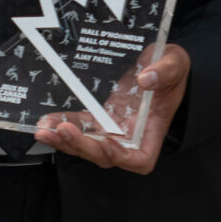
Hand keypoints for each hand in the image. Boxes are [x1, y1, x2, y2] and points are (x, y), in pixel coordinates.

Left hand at [34, 45, 190, 172]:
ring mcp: (115, 127)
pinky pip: (81, 127)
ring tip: (45, 131)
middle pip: (106, 156)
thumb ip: (165, 71)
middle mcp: (132, 135)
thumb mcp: (175, 63)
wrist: (162, 62)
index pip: (140, 159)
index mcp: (153, 129)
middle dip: (82, 147)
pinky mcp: (102, 117)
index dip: (122, 158)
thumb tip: (146, 79)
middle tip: (62, 132)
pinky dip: (64, 124)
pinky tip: (48, 120)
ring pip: (88, 145)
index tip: (107, 143)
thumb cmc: (174, 68)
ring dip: (65, 141)